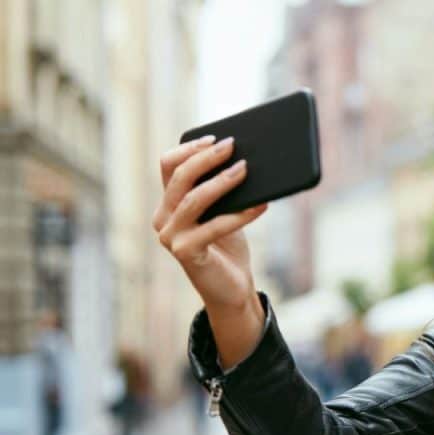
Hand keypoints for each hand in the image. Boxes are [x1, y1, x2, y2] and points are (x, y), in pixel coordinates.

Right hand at [152, 135, 266, 312]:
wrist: (231, 288)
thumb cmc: (228, 247)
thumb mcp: (223, 212)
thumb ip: (222, 190)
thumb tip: (245, 159)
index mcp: (168, 203)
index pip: (168, 166)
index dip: (189, 149)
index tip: (215, 138)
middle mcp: (163, 218)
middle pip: (179, 177)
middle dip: (206, 158)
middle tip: (233, 145)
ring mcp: (171, 236)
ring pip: (194, 199)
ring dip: (222, 182)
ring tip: (246, 168)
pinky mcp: (186, 253)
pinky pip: (215, 226)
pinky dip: (240, 214)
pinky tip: (261, 205)